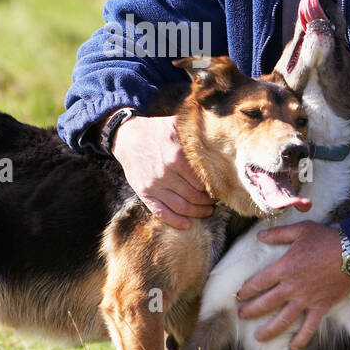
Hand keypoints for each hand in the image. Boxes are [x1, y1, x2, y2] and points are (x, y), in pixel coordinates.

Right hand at [112, 114, 214, 229]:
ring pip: (181, 207)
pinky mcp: (144, 193)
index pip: (203, 180)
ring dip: (198, 212)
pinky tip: (188, 224)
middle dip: (209, 201)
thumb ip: (197, 133)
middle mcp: (166, 173)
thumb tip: (219, 138)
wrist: (128, 138)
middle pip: (195, 195)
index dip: (215, 187)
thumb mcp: (177, 126)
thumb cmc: (157, 131)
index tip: (222, 188)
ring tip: (207, 211)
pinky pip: (161, 213)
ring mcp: (154, 185)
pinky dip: (176, 222)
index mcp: (177, 156)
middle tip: (217, 200)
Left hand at [236, 222, 349, 349]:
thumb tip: (260, 236)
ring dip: (269, 330)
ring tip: (258, 337)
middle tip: (241, 316)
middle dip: (251, 311)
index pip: (259, 282)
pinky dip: (301, 339)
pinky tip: (293, 348)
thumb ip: (278, 234)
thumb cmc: (326, 239)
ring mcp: (306, 299)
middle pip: (266, 303)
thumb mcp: (300, 230)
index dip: (246, 290)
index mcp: (284, 267)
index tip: (238, 295)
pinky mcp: (320, 307)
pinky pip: (309, 327)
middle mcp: (292, 286)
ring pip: (283, 320)